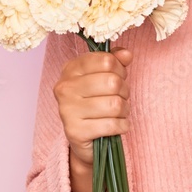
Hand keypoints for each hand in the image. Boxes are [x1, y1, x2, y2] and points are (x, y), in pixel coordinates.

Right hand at [53, 47, 132, 167]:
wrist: (84, 137)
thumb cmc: (96, 101)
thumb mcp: (104, 76)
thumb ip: (115, 61)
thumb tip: (126, 54)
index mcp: (71, 69)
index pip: (106, 60)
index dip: (119, 69)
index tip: (118, 77)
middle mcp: (65, 88)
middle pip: (112, 82)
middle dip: (124, 91)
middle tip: (120, 98)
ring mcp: (67, 110)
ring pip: (114, 104)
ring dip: (124, 110)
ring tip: (118, 113)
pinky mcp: (75, 132)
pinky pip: (112, 125)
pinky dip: (122, 126)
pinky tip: (117, 126)